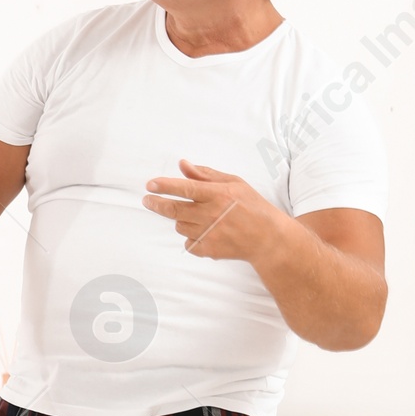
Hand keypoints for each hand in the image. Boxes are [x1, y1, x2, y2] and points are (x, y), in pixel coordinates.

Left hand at [142, 160, 283, 262]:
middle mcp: (212, 214)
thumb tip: (182, 165)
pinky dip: (191, 237)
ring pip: (180, 226)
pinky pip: (188, 243)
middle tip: (147, 200)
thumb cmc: (251, 205)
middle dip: (156, 204)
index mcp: (219, 194)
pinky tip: (205, 232)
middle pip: (174, 210)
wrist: (267, 238)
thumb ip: (205, 175)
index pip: (185, 188)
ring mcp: (210, 234)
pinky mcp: (209, 250)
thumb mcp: (234, 183)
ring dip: (182, 220)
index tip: (150, 184)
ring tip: (198, 217)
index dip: (165, 186)